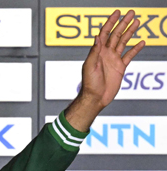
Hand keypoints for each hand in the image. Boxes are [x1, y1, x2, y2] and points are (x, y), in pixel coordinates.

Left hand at [66, 10, 145, 130]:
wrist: (95, 97)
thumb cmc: (89, 83)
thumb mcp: (89, 66)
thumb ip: (94, 52)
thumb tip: (97, 37)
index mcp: (97, 52)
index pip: (104, 33)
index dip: (110, 22)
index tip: (117, 13)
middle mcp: (105, 53)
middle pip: (116, 34)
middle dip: (123, 23)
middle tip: (131, 13)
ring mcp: (113, 59)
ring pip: (123, 42)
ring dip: (130, 32)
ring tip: (137, 21)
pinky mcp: (120, 67)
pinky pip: (129, 55)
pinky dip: (135, 49)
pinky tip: (141, 42)